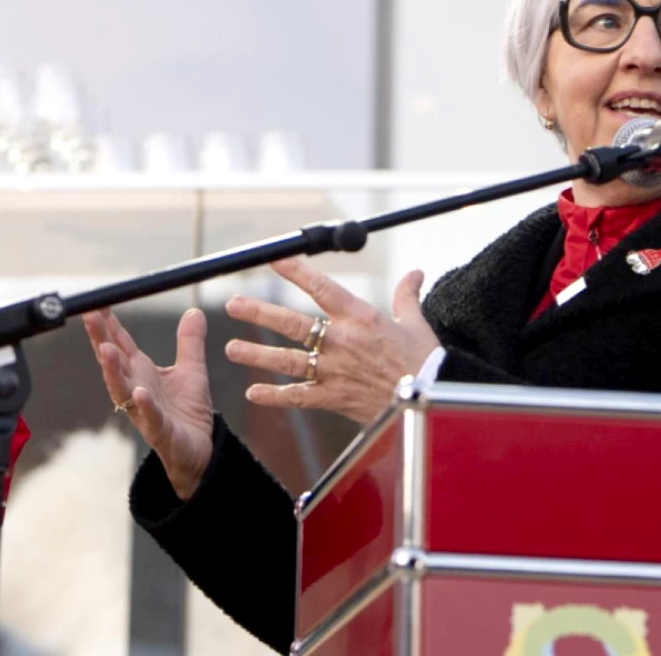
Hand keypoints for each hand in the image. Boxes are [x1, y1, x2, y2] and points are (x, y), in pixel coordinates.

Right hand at [82, 309, 213, 501]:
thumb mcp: (191, 370)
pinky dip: (143, 405)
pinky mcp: (160, 430)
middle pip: (113, 362)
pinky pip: (149, 417)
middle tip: (89, 316)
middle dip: (100, 339)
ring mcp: (144, 410)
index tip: (97, 302)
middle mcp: (136, 388)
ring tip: (105, 350)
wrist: (200, 449)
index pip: (120, 343)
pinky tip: (139, 392)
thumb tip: (194, 311)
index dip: (108, 323)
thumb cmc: (188, 412)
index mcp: (141, 372)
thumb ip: (189, 342)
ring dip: (112, 370)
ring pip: (122, 389)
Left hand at [225, 258, 439, 424]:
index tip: (273, 260)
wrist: (430, 400)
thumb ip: (407, 297)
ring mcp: (335, 371)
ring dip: (257, 354)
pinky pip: (299, 396)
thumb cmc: (424, 362)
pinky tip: (254, 393)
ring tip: (231, 348)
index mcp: (360, 317)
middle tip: (232, 305)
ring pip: (288, 360)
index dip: (295, 272)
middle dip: (259, 313)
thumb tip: (415, 273)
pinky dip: (275, 396)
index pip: (321, 288)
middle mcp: (342, 341)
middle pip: (292, 323)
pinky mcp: (334, 398)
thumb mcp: (417, 324)